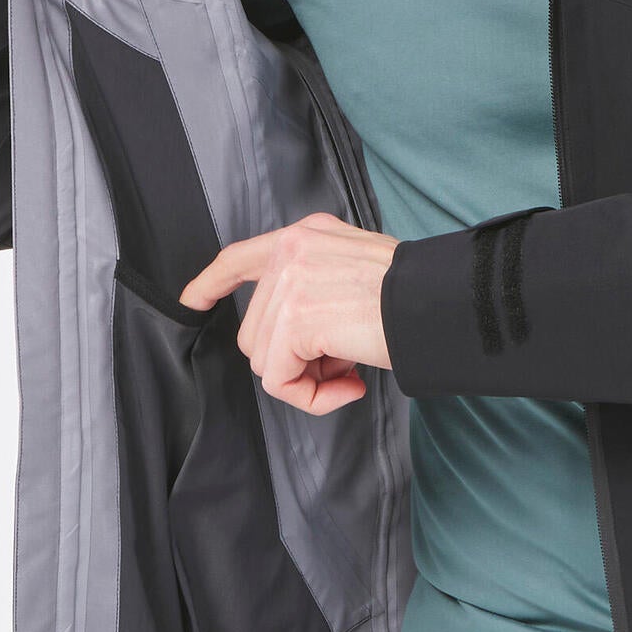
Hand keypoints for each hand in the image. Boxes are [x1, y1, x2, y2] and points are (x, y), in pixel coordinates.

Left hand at [177, 212, 397, 415]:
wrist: (437, 303)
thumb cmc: (412, 295)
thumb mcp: (354, 268)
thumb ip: (314, 285)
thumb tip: (290, 341)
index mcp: (305, 236)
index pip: (241, 256)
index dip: (212, 282)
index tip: (194, 300)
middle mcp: (291, 250)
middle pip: (254, 330)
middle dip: (294, 359)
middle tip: (343, 362)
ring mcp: (290, 283)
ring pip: (264, 359)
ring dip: (307, 378)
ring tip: (350, 368)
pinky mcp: (295, 321)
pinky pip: (280, 380)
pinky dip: (313, 396)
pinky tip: (350, 383)